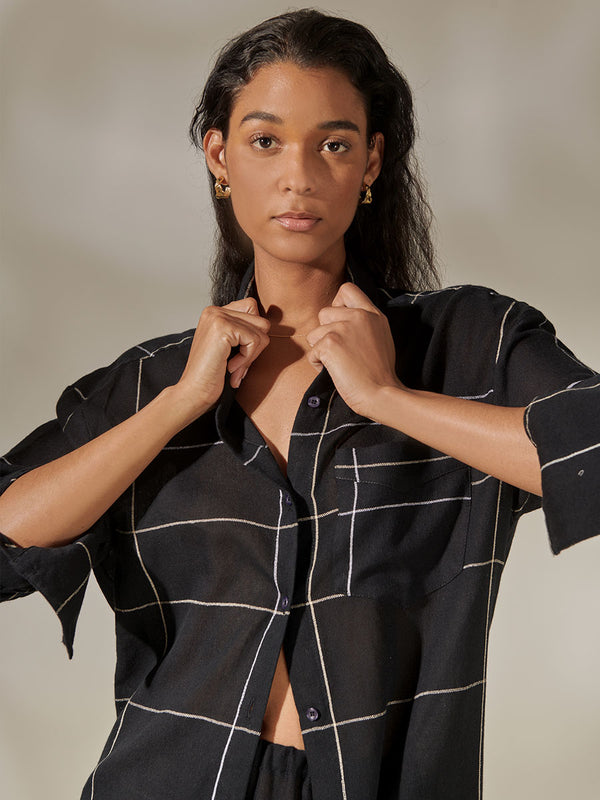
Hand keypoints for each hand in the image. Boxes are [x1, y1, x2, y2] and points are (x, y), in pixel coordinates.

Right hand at [175, 297, 270, 418]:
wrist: (194, 391)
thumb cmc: (211, 375)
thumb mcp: (230, 348)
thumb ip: (243, 332)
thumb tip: (267, 325)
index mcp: (215, 313)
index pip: (252, 308)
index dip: (254, 334)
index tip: (239, 355)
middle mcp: (215, 310)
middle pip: (260, 320)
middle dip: (255, 347)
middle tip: (239, 365)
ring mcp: (218, 317)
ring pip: (261, 331)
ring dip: (251, 355)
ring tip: (234, 368)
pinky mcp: (223, 327)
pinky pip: (254, 340)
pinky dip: (247, 359)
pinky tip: (230, 367)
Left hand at [305, 283, 401, 417]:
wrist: (382, 393)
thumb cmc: (380, 374)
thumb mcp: (381, 337)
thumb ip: (364, 323)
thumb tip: (342, 319)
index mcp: (372, 314)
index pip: (346, 290)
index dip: (337, 304)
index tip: (340, 322)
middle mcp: (358, 316)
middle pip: (324, 312)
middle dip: (325, 333)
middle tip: (341, 352)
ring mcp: (343, 328)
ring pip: (314, 333)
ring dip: (321, 350)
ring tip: (340, 364)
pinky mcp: (330, 343)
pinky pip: (312, 352)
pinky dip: (318, 365)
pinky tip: (336, 373)